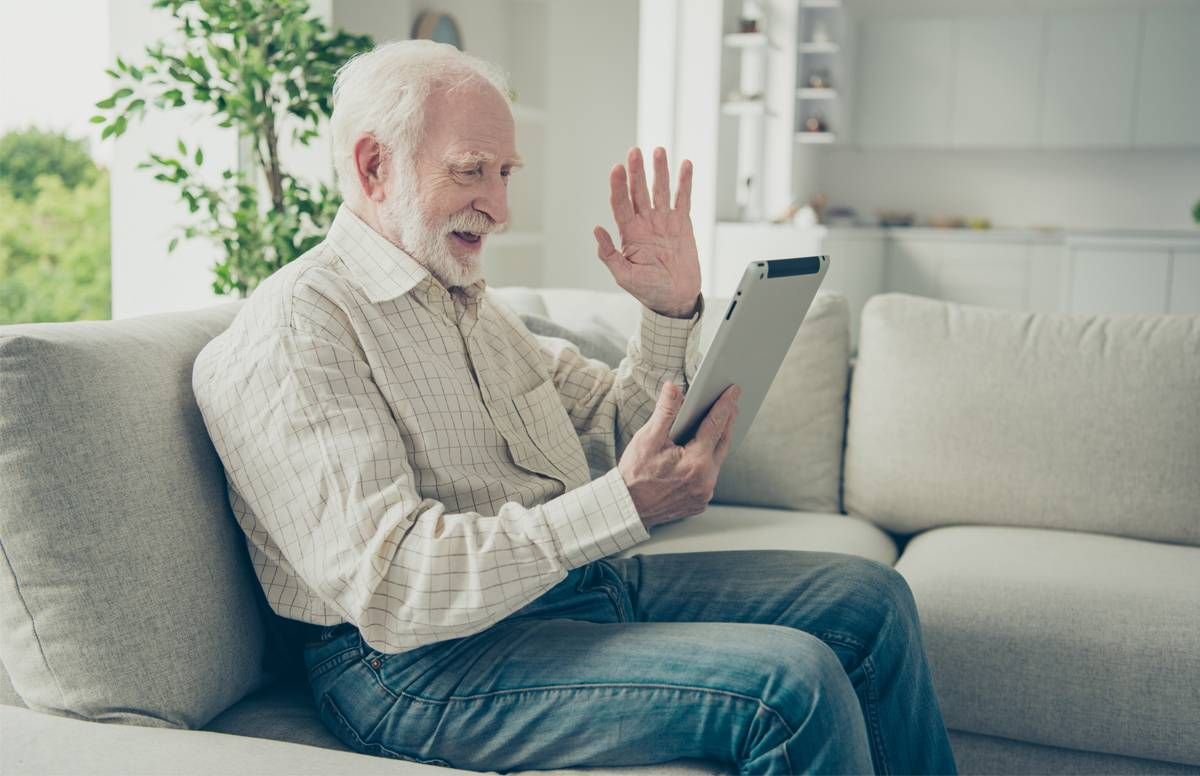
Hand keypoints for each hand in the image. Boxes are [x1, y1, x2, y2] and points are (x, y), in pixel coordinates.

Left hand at [594, 147, 701, 318]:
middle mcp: (644, 223)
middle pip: (639, 191)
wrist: (676, 298)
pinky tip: (684, 165)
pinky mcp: (682, 223)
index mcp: (629, 234)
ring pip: (660, 190)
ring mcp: (663, 221)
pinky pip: (683, 198)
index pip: (621, 204)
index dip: (618, 186)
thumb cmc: (648, 290)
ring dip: (659, 171)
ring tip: (658, 151)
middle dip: (636, 172)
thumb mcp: (624, 277)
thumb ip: (609, 255)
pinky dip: (684, 182)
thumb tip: (596, 230)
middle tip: (634, 152)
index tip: (617, 169)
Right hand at [618, 382, 739, 529]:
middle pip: (723, 444)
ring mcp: (703, 494)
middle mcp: (706, 480)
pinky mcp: (699, 503)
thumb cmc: (635, 474)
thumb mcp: (648, 438)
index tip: (734, 391)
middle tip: (732, 405)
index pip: (715, 425)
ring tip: (720, 426)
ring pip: (717, 462)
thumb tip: (673, 387)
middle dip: (728, 422)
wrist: (626, 508)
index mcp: (696, 462)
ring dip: (718, 443)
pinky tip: (704, 453)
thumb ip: (665, 411)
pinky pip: (709, 478)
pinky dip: (708, 463)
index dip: (725, 405)